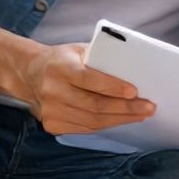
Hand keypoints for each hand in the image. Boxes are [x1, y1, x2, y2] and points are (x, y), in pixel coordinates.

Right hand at [17, 42, 153, 134]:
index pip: (89, 80)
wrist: (30, 74)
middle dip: (125, 108)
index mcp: (61, 68)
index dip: (113, 87)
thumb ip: (101, 58)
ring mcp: (51, 111)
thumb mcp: (78, 50)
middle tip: (148, 107)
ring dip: (121, 119)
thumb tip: (134, 69)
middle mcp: (53, 91)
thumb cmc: (62, 60)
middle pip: (94, 105)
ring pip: (92, 121)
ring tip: (141, 115)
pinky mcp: (52, 125)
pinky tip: (122, 120)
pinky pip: (85, 128)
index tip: (135, 92)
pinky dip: (107, 125)